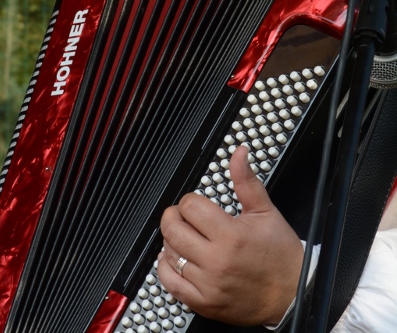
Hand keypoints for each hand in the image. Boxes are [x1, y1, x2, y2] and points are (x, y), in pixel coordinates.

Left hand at [157, 145, 303, 326]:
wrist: (291, 294)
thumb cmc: (279, 254)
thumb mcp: (265, 211)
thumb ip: (246, 180)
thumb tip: (238, 154)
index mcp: (231, 235)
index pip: (190, 206)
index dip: (190, 200)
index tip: (196, 204)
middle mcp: (216, 261)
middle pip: (172, 228)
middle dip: (174, 216)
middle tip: (183, 216)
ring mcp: (208, 284)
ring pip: (169, 253)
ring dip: (172, 241)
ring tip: (185, 237)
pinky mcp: (203, 303)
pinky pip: (169, 283)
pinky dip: (166, 267)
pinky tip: (176, 258)